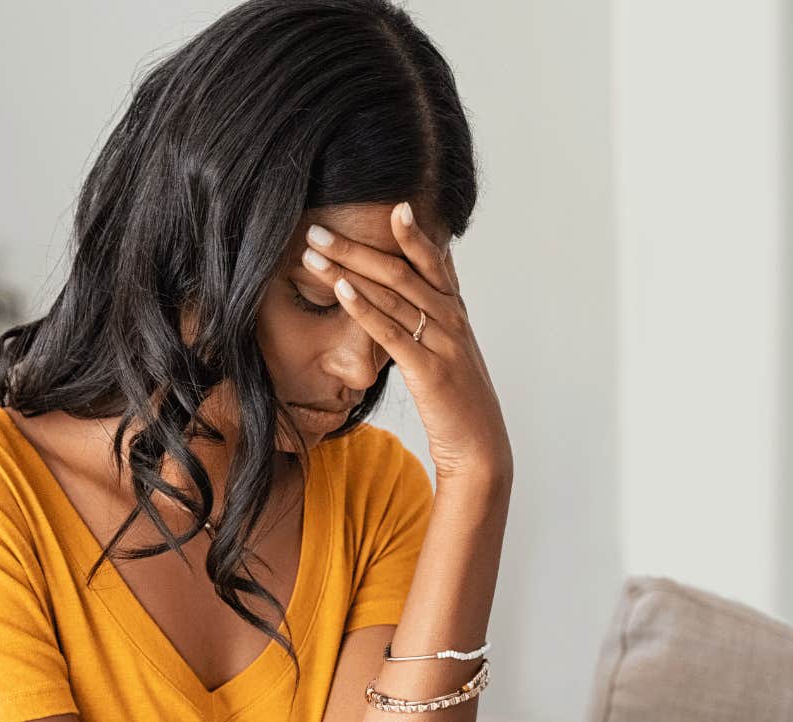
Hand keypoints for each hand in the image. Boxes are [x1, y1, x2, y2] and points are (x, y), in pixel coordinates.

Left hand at [302, 205, 512, 485]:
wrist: (479, 446)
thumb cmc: (457, 400)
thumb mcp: (449, 352)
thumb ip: (435, 320)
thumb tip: (421, 293)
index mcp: (456, 312)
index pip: (434, 262)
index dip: (413, 233)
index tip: (392, 204)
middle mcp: (452, 319)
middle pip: (401, 271)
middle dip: (356, 247)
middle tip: (317, 229)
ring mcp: (442, 342)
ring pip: (391, 295)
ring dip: (348, 270)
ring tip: (313, 253)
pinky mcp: (428, 369)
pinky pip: (391, 333)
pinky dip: (364, 308)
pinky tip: (341, 291)